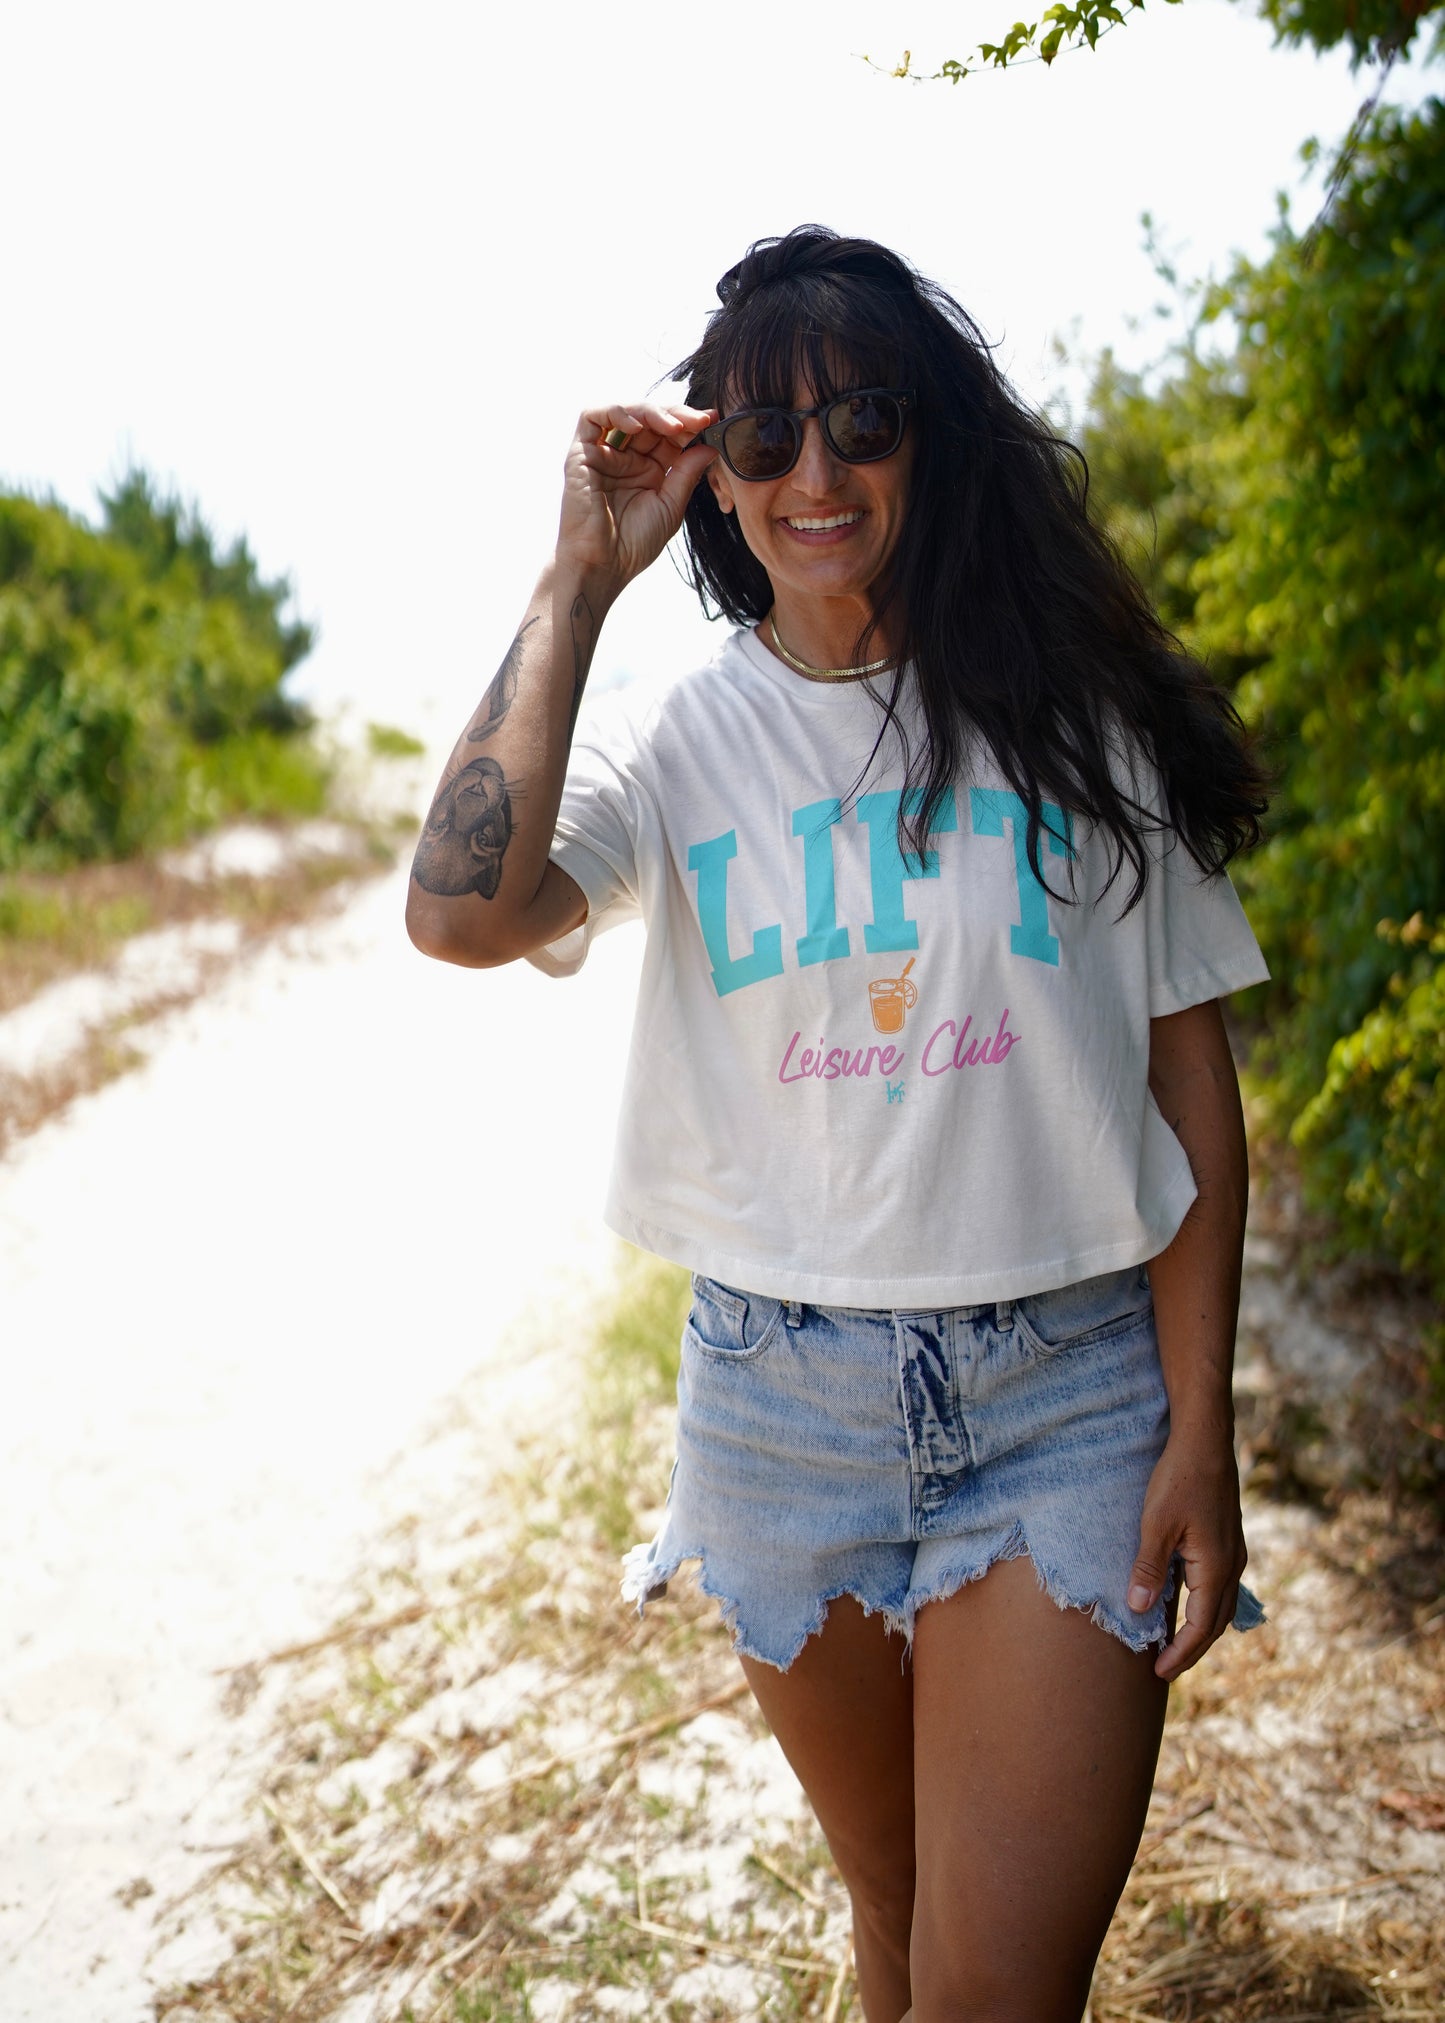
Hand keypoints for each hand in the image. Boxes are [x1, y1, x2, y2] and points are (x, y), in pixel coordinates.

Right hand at [558, 399, 717, 591]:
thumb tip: (710, 445)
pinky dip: (616, 412)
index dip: (691, 425)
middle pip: (651, 419)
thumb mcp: (671, 506)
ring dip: (652, 411)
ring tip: (674, 426)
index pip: (670, 435)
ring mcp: (604, 453)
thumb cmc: (634, 545)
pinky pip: (592, 417)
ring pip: (626, 411)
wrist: (602, 566)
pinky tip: (636, 425)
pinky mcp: (581, 453)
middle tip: (700, 420)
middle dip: (677, 414)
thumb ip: (687, 474)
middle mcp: (626, 457)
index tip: (713, 421)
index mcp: (649, 470)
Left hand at [1127, 1423, 1246, 1680]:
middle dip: (1191, 1649)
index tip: (1158, 1674)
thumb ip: (1150, 1568)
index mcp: (1216, 1569)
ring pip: (1220, 1606)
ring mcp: (1233, 1552)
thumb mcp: (1156, 1524)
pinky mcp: (1227, 1540)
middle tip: (1164, 1668)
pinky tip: (1185, 1604)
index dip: (1180, 1654)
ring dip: (1200, 1629)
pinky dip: (1204, 1606)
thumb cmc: (1179, 1479)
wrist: (1205, 1440)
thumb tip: (1140, 1608)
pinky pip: (1219, 1587)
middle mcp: (1231, 1566)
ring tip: (1174, 1644)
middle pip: (1215, 1623)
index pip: (1201, 1629)